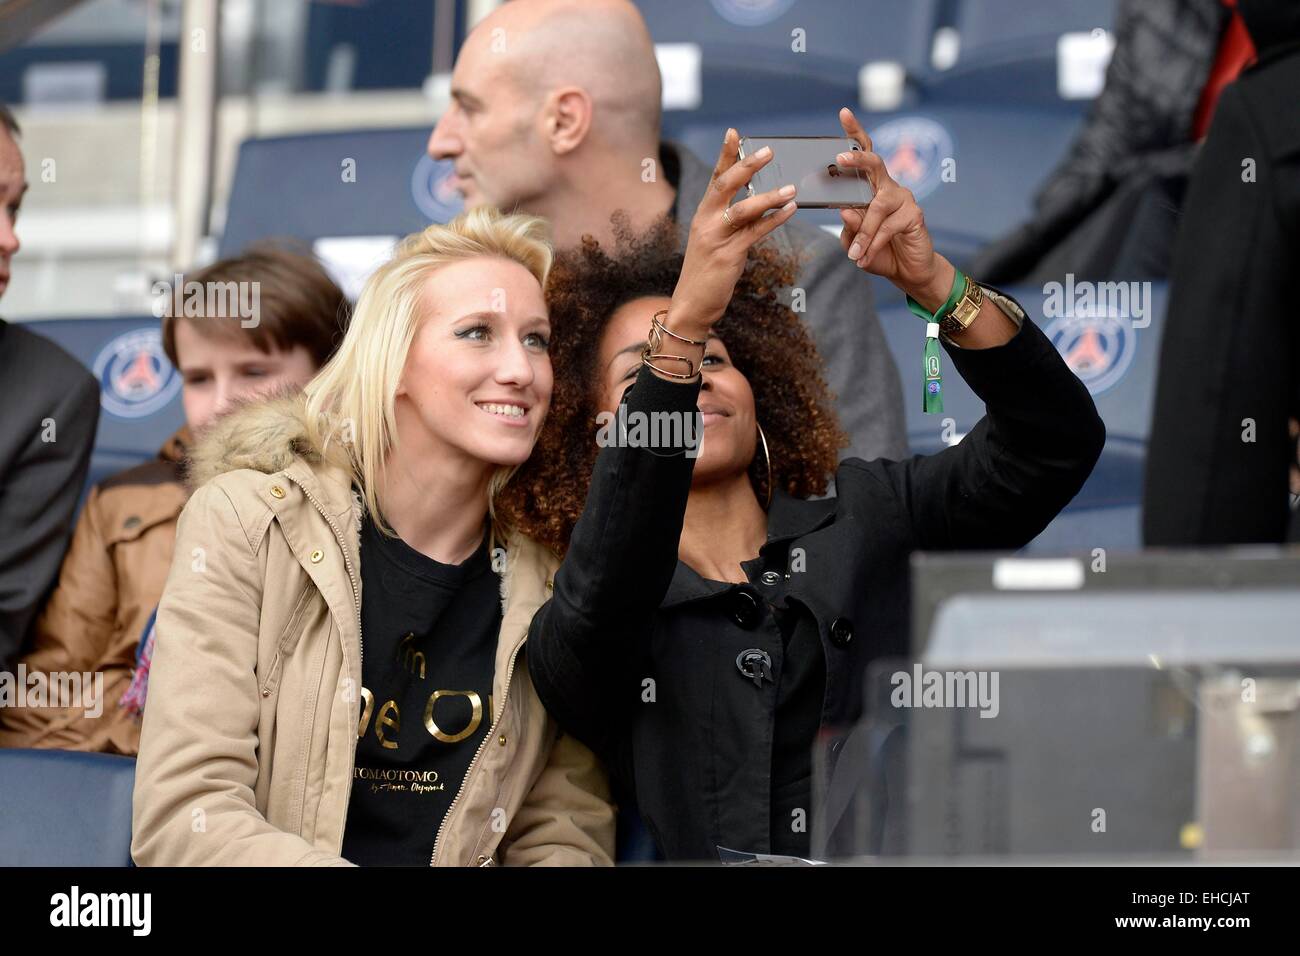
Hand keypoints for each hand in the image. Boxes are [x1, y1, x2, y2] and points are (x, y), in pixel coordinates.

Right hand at [667, 128, 797, 336]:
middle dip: (746, 166)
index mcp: (703, 214)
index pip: (715, 178)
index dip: (725, 154)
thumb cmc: (707, 273)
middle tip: (768, 150)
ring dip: (769, 197)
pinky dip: (774, 220)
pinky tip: (790, 211)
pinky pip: (755, 233)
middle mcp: (706, 221)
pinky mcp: (728, 256)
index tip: (734, 132)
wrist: (692, 305)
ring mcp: (716, 238)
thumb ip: (732, 221)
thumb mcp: (715, 241)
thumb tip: (759, 203)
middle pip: (725, 185)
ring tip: (792, 189)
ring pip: (743, 209)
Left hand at [834, 107, 953, 310]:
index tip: (843, 113)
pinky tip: (864, 257)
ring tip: (853, 254)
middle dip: (857, 159)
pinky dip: (874, 243)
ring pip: (876, 207)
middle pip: (874, 164)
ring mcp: (903, 198)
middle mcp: (887, 187)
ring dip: (862, 233)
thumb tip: (844, 210)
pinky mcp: (914, 214)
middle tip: (840, 158)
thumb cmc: (878, 251)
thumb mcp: (855, 240)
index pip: (863, 154)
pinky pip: (887, 226)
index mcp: (870, 188)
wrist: (907, 271)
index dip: (854, 133)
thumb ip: (849, 226)